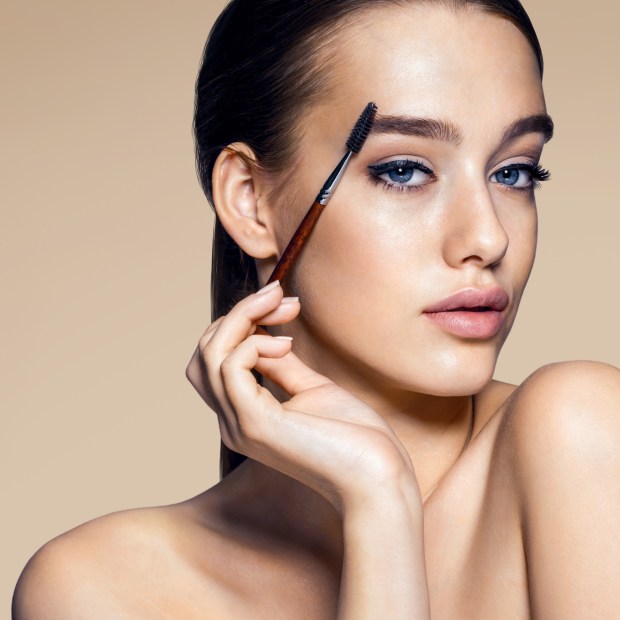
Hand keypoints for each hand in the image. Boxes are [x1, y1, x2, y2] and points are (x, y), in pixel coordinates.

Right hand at [185, 281, 419, 513]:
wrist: (379, 476)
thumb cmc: (354, 437)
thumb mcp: (313, 389)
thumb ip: (282, 365)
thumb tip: (265, 334)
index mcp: (244, 417)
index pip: (213, 361)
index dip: (241, 324)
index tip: (282, 304)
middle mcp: (232, 423)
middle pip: (204, 353)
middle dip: (238, 314)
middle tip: (279, 295)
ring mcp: (240, 426)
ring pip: (211, 354)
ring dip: (243, 317)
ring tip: (281, 305)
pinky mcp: (255, 425)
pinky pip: (231, 367)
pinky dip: (254, 343)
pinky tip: (286, 343)